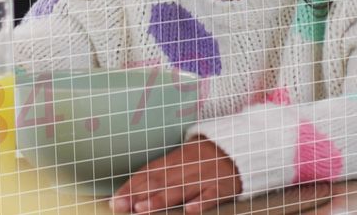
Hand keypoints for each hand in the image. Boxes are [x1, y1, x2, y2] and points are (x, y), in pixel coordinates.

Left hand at [110, 136, 241, 213]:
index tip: (115, 200)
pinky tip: (189, 210)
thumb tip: (133, 191)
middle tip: (121, 206)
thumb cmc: (206, 159)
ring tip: (142, 209)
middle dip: (138, 195)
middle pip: (160, 182)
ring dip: (160, 199)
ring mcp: (204, 177)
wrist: (241, 147)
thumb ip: (161, 174)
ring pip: (180, 189)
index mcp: (175, 159)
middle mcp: (187, 167)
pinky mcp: (222, 186)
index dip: (131, 186)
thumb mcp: (183, 160)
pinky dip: (200, 202)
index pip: (148, 173)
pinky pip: (211, 195)